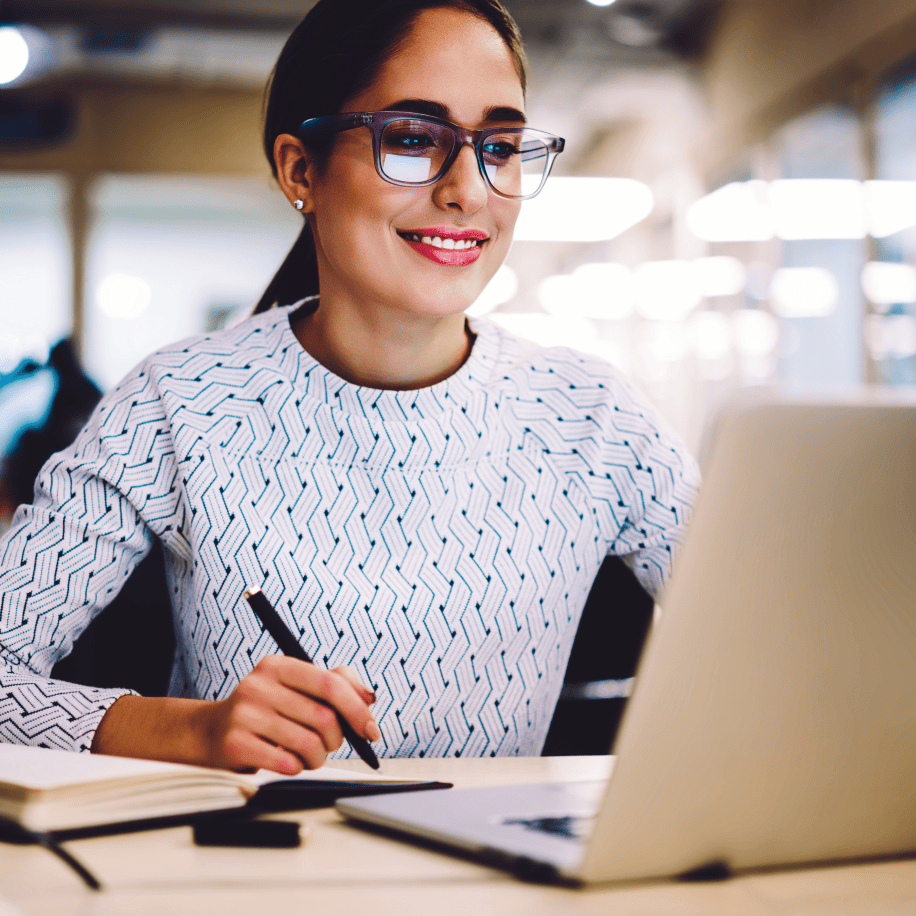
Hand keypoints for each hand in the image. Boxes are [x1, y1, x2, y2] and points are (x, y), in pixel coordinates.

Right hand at [200, 657, 379, 773]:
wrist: (214, 732)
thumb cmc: (269, 710)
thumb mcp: (298, 687)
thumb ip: (338, 683)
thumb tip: (368, 697)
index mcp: (278, 665)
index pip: (330, 684)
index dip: (357, 709)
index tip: (371, 731)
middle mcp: (259, 684)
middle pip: (323, 717)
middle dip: (335, 739)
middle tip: (327, 743)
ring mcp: (244, 713)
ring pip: (308, 744)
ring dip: (316, 757)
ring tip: (306, 754)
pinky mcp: (235, 743)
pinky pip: (287, 764)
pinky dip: (296, 768)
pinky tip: (287, 761)